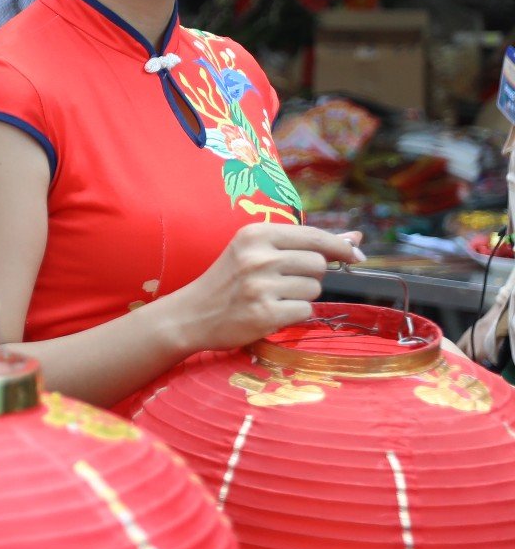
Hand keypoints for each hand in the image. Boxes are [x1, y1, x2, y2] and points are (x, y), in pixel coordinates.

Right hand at [164, 221, 359, 353]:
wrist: (191, 314)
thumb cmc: (228, 280)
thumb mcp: (256, 252)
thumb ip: (305, 243)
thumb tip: (356, 237)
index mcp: (255, 234)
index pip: (314, 236)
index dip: (340, 246)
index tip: (355, 256)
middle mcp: (258, 256)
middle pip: (319, 263)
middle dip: (310, 275)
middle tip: (283, 282)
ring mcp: (261, 285)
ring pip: (314, 289)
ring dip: (301, 296)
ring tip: (273, 297)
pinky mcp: (265, 313)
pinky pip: (305, 311)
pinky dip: (293, 314)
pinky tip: (270, 312)